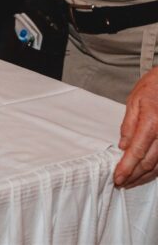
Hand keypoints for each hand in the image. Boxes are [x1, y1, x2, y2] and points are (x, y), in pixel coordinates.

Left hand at [115, 67, 157, 187]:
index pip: (137, 152)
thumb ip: (128, 126)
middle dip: (134, 175)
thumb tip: (123, 146)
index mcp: (151, 123)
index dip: (127, 168)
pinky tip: (146, 173)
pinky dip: (156, 169)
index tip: (117, 178)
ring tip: (131, 181)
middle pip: (149, 162)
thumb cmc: (152, 89)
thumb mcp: (134, 102)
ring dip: (145, 175)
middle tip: (121, 183)